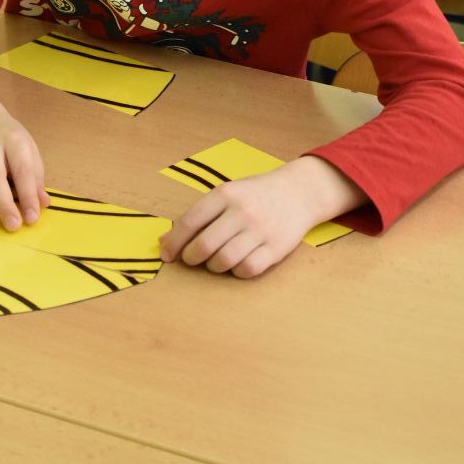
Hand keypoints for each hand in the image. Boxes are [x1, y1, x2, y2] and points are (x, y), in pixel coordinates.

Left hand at [159, 156, 364, 278]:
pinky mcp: (276, 248)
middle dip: (191, 257)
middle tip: (193, 258)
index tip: (167, 255)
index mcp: (225, 194)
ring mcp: (260, 230)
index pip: (190, 222)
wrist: (298, 192)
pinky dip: (237, 271)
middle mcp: (242, 211)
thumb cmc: (255, 195)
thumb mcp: (227, 193)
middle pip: (204, 246)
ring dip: (213, 266)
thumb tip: (165, 242)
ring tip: (216, 259)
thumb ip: (199, 215)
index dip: (174, 242)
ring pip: (223, 261)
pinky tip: (237, 263)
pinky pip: (247, 270)